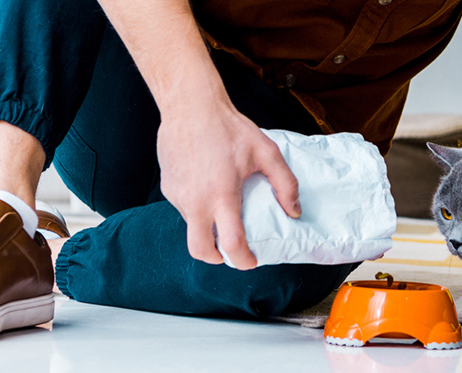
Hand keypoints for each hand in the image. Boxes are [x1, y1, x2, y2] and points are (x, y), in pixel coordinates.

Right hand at [97, 0, 299, 268]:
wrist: (191, 106)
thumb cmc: (230, 128)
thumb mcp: (267, 153)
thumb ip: (285, 184)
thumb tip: (294, 212)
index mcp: (221, 196)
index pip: (230, 243)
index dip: (243, 260)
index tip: (251, 260)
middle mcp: (195, 201)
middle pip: (199, 250)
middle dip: (217, 258)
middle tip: (232, 251)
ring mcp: (177, 196)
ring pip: (191, 227)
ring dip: (208, 228)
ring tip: (225, 210)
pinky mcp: (167, 188)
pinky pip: (184, 208)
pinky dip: (198, 209)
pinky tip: (210, 189)